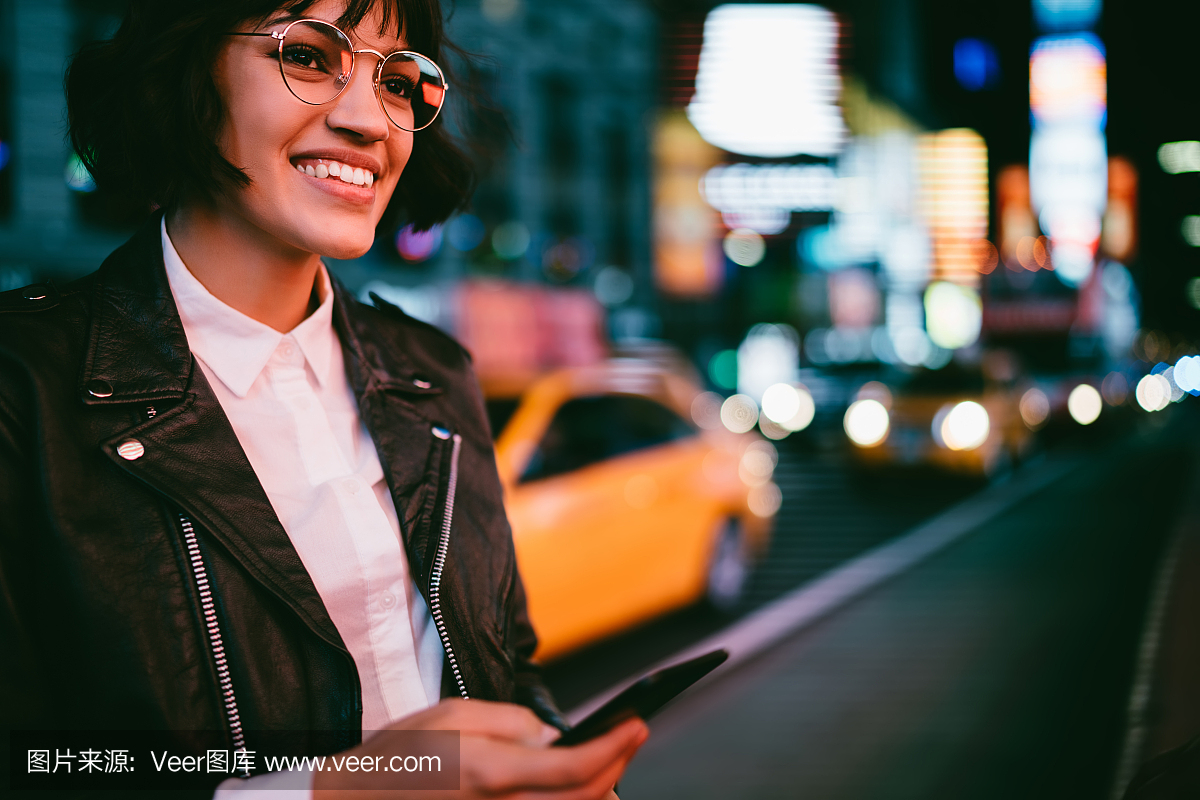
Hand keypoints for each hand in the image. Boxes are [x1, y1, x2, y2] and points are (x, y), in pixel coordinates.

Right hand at [312, 698, 647, 798]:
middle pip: (585, 799)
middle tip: (631, 739)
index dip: (615, 748)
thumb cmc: (400, 754)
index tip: (637, 726)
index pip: (575, 768)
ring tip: (612, 762)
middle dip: (617, 767)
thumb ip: (510, 721)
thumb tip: (551, 736)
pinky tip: (579, 788)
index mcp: (491, 772)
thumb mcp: (453, 713)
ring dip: (600, 792)